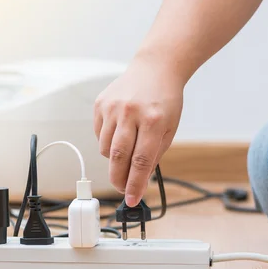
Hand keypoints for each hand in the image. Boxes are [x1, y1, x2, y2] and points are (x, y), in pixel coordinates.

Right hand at [94, 58, 183, 206]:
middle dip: (118, 179)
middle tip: (122, 190)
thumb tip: (139, 181)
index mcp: (153, 120)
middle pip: (118, 157)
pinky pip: (99, 134)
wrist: (155, 69)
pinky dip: (107, 140)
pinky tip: (120, 132)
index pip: (141, 161)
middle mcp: (130, 113)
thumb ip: (154, 155)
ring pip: (105, 148)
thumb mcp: (169, 129)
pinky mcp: (101, 104)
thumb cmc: (165, 101)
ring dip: (114, 159)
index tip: (132, 200)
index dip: (135, 184)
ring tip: (126, 151)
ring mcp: (112, 107)